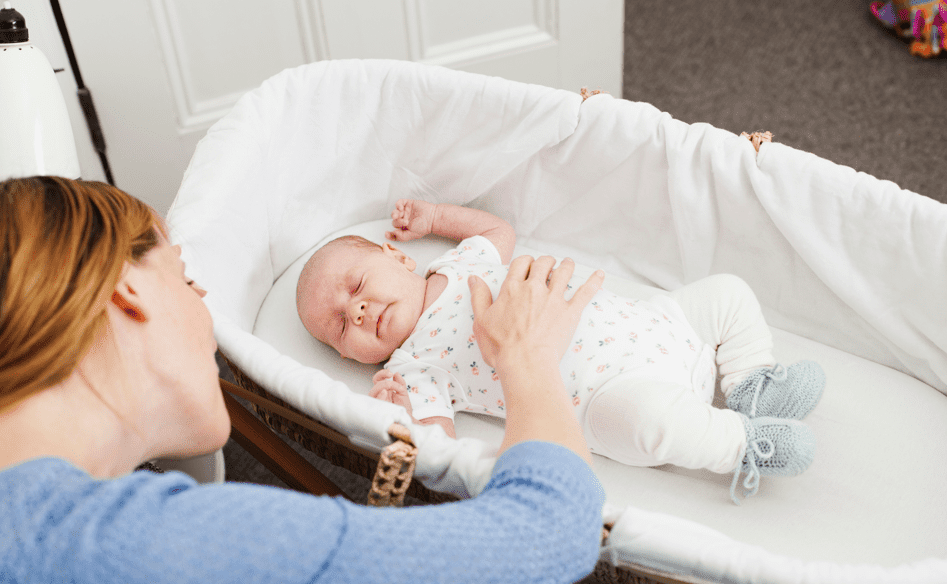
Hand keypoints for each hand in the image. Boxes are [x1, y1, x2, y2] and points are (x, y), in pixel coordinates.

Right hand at [369, 369, 412, 417]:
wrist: (407, 422)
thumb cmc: (404, 410)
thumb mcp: (404, 394)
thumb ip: (401, 383)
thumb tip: (396, 374)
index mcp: (384, 391)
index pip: (378, 379)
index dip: (382, 374)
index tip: (390, 373)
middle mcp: (379, 396)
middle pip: (375, 385)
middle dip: (383, 380)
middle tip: (392, 380)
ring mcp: (378, 403)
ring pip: (372, 392)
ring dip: (381, 386)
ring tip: (391, 388)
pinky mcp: (378, 410)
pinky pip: (375, 403)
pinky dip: (379, 396)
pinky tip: (384, 393)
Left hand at [386, 199, 436, 240]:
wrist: (432, 217)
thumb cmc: (424, 226)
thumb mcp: (412, 235)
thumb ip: (401, 237)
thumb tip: (393, 233)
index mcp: (404, 229)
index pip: (394, 232)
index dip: (389, 233)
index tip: (386, 233)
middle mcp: (404, 220)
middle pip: (394, 221)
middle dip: (397, 222)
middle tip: (405, 222)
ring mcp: (405, 212)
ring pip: (394, 212)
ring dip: (395, 214)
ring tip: (401, 214)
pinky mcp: (407, 204)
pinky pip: (399, 203)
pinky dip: (397, 205)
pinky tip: (400, 208)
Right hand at [468, 256, 603, 369]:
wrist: (525, 363)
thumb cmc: (501, 347)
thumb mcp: (481, 321)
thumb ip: (479, 297)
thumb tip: (474, 279)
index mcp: (512, 289)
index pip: (521, 263)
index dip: (526, 262)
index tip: (528, 265)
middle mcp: (534, 289)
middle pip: (544, 263)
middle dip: (546, 261)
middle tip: (548, 265)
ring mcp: (554, 299)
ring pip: (564, 272)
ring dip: (567, 265)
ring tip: (568, 264)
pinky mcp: (570, 312)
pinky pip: (585, 292)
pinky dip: (594, 281)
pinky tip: (600, 275)